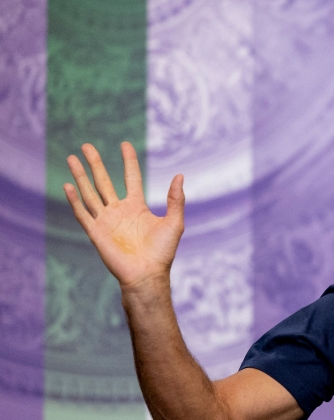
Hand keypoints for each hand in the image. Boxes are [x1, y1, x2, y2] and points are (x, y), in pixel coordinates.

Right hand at [64, 142, 184, 291]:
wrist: (147, 275)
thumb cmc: (163, 252)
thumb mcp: (174, 223)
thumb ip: (176, 199)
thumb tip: (180, 175)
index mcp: (137, 207)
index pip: (131, 178)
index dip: (129, 161)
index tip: (125, 144)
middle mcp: (119, 211)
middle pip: (104, 181)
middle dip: (96, 163)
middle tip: (87, 145)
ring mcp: (106, 221)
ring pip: (90, 193)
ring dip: (80, 176)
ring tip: (72, 158)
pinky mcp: (96, 232)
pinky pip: (83, 213)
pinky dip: (75, 200)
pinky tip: (68, 185)